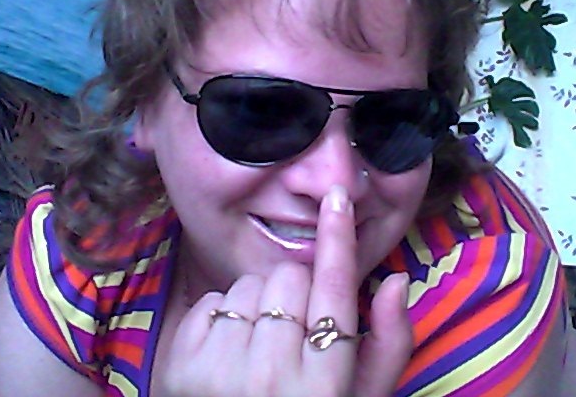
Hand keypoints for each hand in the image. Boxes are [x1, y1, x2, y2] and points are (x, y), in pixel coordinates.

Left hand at [163, 185, 412, 396]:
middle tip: (292, 330)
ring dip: (258, 304)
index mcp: (323, 382)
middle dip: (294, 293)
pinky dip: (222, 315)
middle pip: (288, 279)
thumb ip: (387, 345)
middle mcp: (271, 375)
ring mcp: (219, 370)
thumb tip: (395, 281)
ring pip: (248, 286)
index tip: (337, 196)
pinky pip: (211, 301)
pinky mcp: (180, 365)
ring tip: (258, 344)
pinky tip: (228, 349)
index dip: (338, 238)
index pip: (334, 291)